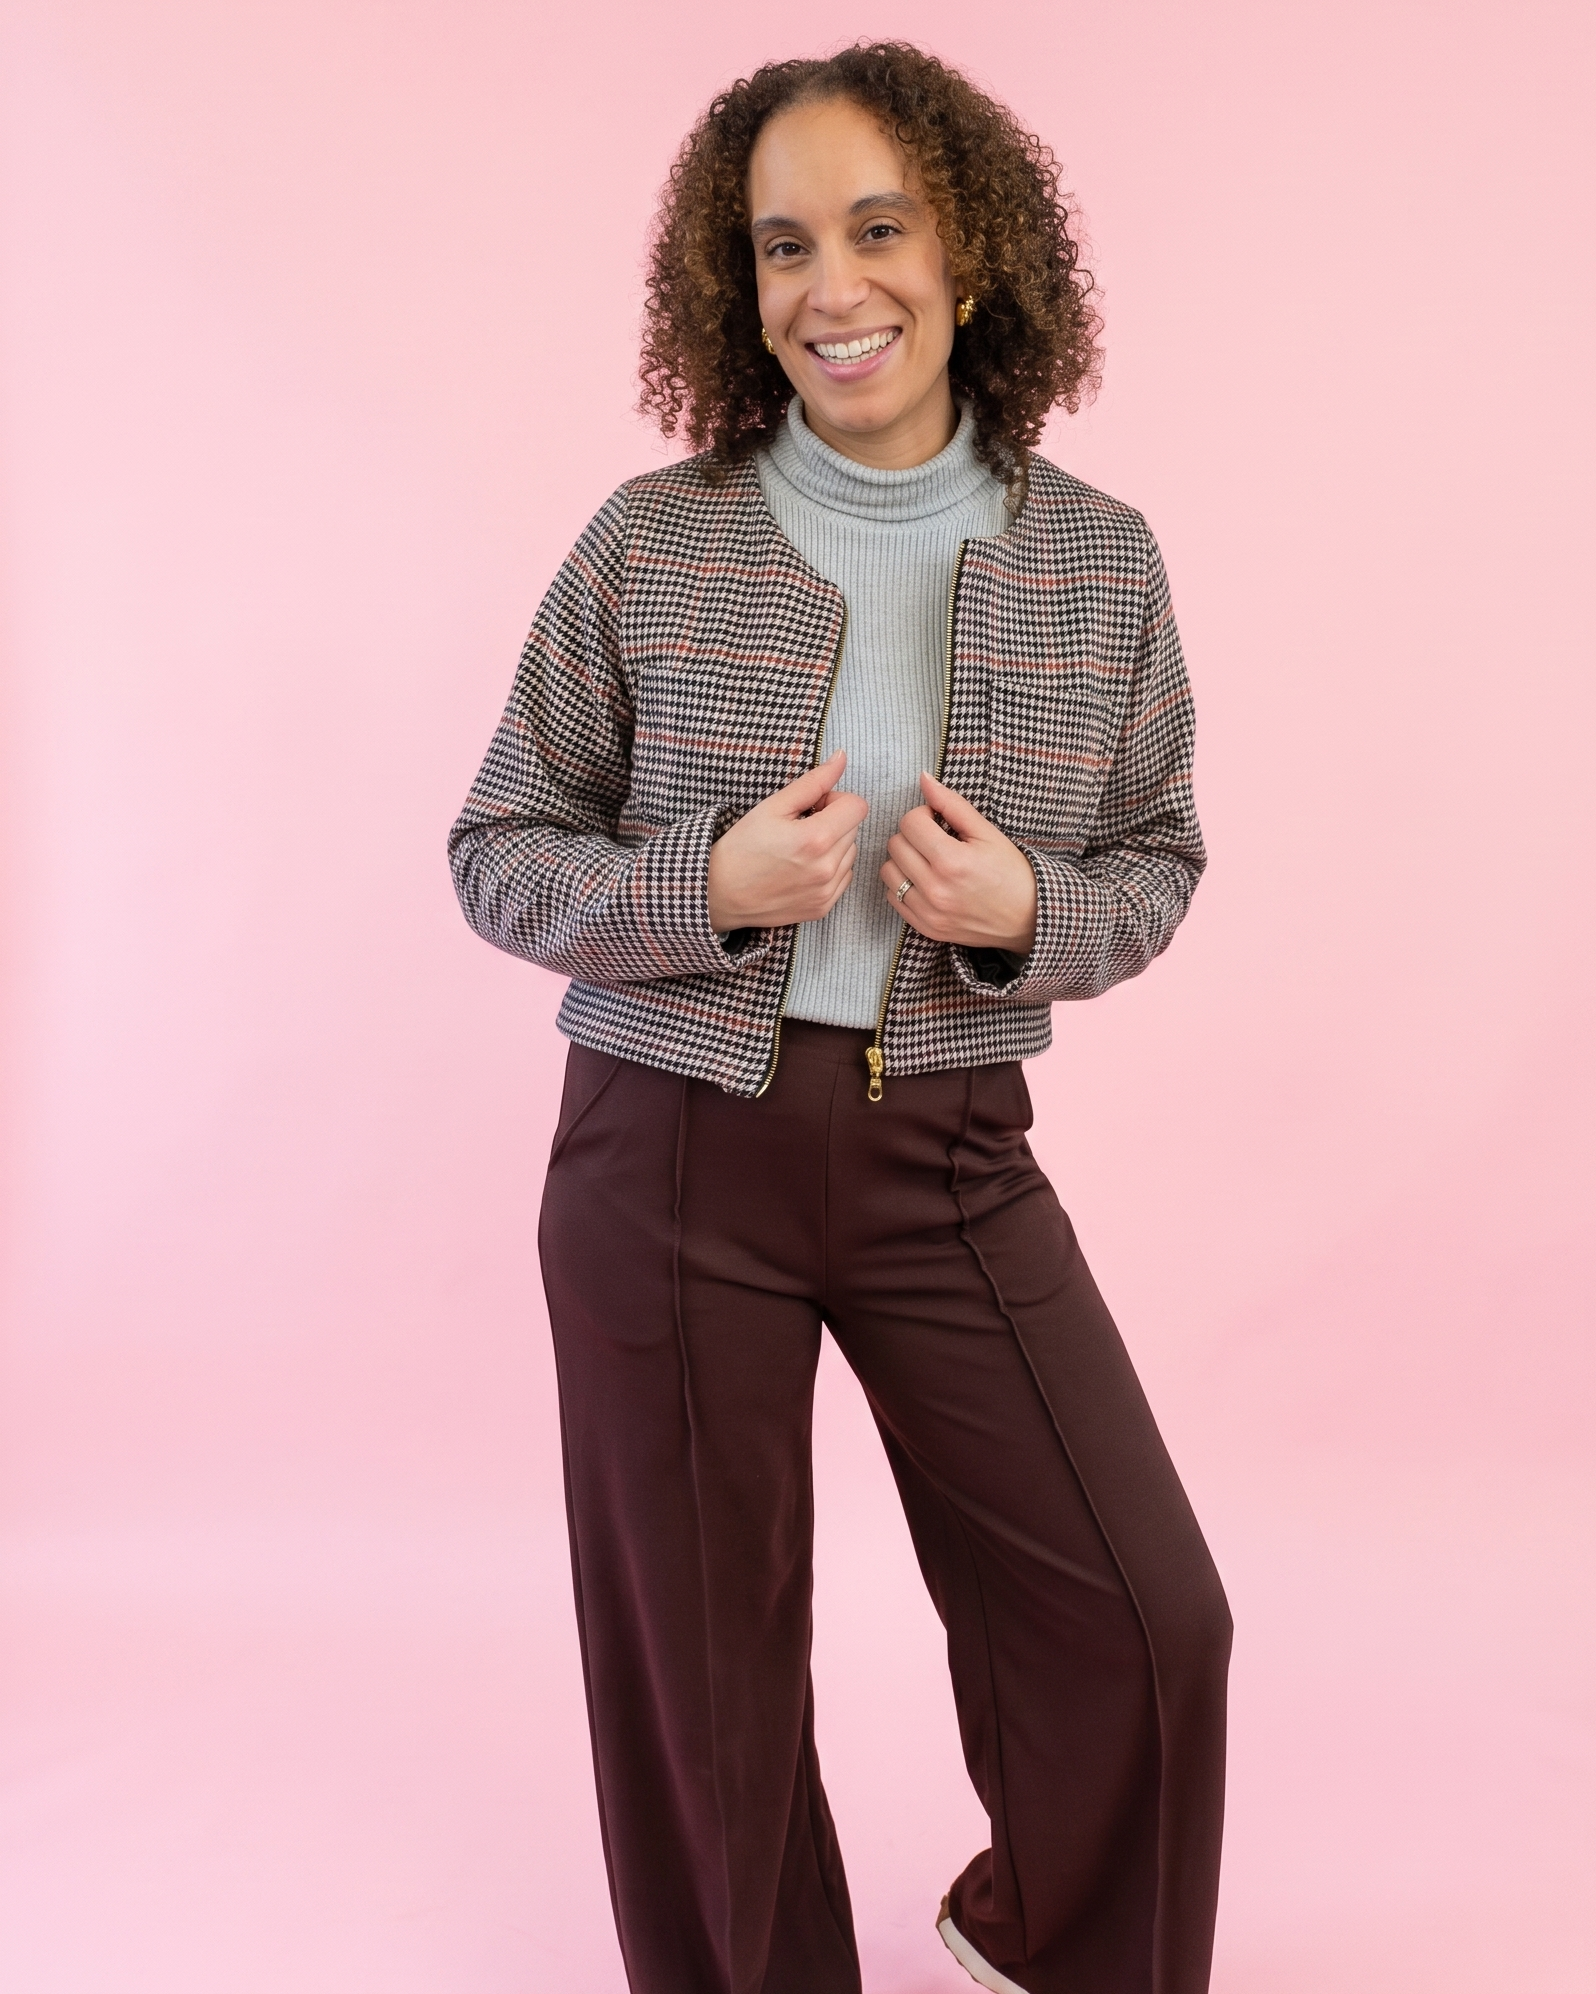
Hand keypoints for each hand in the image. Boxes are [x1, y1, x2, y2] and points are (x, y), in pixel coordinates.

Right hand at [708, 750, 868, 932]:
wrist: (720, 894)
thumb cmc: (741, 848)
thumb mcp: (773, 807)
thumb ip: (813, 782)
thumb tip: (842, 758)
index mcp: (816, 839)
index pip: (857, 807)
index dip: (836, 799)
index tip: (814, 806)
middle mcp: (827, 869)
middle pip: (854, 828)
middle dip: (833, 821)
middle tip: (800, 826)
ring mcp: (827, 891)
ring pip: (850, 852)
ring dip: (833, 845)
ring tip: (799, 849)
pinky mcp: (824, 907)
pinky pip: (844, 877)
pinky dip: (830, 868)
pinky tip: (802, 868)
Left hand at [881, 772, 1036, 954]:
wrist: (1028, 918)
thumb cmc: (1012, 872)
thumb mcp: (987, 833)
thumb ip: (952, 804)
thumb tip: (923, 778)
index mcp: (952, 861)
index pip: (910, 822)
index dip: (924, 815)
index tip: (939, 822)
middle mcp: (935, 889)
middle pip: (895, 845)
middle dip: (913, 836)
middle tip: (935, 840)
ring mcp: (928, 912)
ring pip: (888, 871)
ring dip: (903, 860)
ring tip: (928, 860)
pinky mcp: (925, 927)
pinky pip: (892, 897)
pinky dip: (903, 885)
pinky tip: (925, 881)